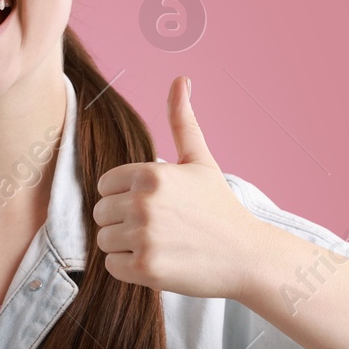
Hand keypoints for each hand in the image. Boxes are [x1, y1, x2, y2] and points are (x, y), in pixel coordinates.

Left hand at [92, 76, 261, 299]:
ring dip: (124, 245)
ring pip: (103, 240)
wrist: (247, 256)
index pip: (104, 185)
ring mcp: (144, 237)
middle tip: (158, 228)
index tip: (152, 205)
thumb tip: (180, 79)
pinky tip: (158, 261)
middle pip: (100, 213)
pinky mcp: (145, 269)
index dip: (123, 196)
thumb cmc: (219, 208)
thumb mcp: (200, 161)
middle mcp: (144, 203)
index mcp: (151, 173)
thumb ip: (182, 121)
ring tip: (159, 244)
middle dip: (122, 221)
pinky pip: (112, 266)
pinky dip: (129, 268)